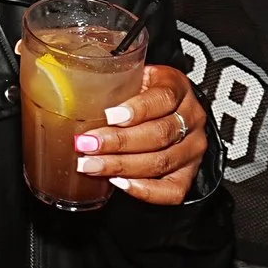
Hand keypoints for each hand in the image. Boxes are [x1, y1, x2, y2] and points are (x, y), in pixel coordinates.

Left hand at [72, 62, 208, 203]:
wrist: (172, 111)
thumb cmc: (145, 92)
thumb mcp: (135, 77)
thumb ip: (115, 84)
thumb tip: (74, 95)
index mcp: (178, 87)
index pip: (162, 98)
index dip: (136, 109)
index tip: (108, 116)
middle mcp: (191, 118)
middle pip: (159, 134)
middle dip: (118, 143)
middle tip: (87, 145)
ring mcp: (193, 148)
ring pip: (161, 162)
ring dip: (122, 166)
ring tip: (92, 165)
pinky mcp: (190, 173)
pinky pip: (171, 190)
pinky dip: (144, 189)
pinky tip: (119, 183)